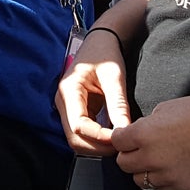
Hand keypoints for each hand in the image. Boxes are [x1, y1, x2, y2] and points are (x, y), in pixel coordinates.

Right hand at [55, 28, 131, 154]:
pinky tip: (114, 136)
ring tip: (120, 142)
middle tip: (122, 146)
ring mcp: (68, 108)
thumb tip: (126, 130)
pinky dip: (98, 139)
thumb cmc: (105, 54)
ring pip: (77, 139)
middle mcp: (63, 102)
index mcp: (69, 91)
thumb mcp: (114, 76)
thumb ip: (118, 104)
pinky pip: (84, 133)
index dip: (99, 137)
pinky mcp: (76, 111)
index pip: (79, 125)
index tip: (120, 138)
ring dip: (97, 146)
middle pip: (74, 138)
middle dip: (97, 147)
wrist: (100, 42)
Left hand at [112, 92, 189, 189]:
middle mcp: (152, 158)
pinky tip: (173, 167)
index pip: (116, 143)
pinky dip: (163, 180)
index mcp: (143, 135)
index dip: (121, 139)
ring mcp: (168, 175)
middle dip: (130, 156)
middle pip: (124, 165)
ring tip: (159, 159)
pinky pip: (163, 189)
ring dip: (145, 171)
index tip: (126, 139)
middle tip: (140, 150)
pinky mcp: (183, 187)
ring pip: (141, 181)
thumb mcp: (162, 110)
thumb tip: (135, 136)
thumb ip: (144, 127)